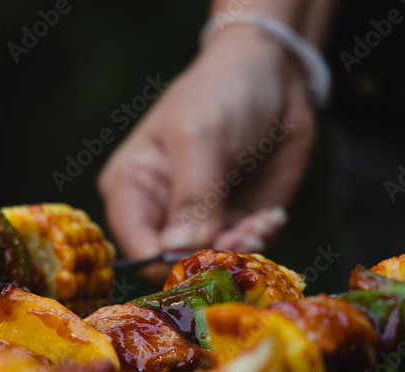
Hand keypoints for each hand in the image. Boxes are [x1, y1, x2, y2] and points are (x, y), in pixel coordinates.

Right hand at [98, 25, 315, 270]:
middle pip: (176, 264)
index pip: (136, 248)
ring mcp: (201, 222)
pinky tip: (271, 216)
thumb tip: (179, 250)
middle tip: (245, 233)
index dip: (167, 262)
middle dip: (212, 257)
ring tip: (263, 221)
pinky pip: (245, 253)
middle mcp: (161, 214)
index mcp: (131, 190)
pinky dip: (262, 241)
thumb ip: (191, 197)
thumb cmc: (219, 94)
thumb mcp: (199, 138)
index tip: (204, 254)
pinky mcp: (237, 223)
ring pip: (214, 264)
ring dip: (242, 250)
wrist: (273, 75)